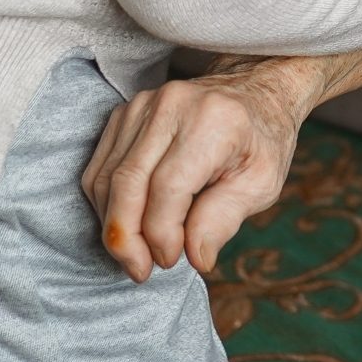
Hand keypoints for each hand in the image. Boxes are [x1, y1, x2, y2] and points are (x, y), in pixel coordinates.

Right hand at [81, 60, 308, 282]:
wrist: (253, 90)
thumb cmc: (261, 140)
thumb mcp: (262, 183)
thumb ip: (224, 219)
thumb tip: (194, 257)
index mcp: (214, 121)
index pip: (168, 188)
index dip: (161, 234)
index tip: (170, 261)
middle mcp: (172, 106)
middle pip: (128, 183)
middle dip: (127, 238)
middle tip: (140, 271)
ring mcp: (143, 106)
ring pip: (106, 179)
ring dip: (113, 226)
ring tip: (136, 254)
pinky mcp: (124, 113)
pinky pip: (99, 168)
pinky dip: (106, 205)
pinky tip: (127, 225)